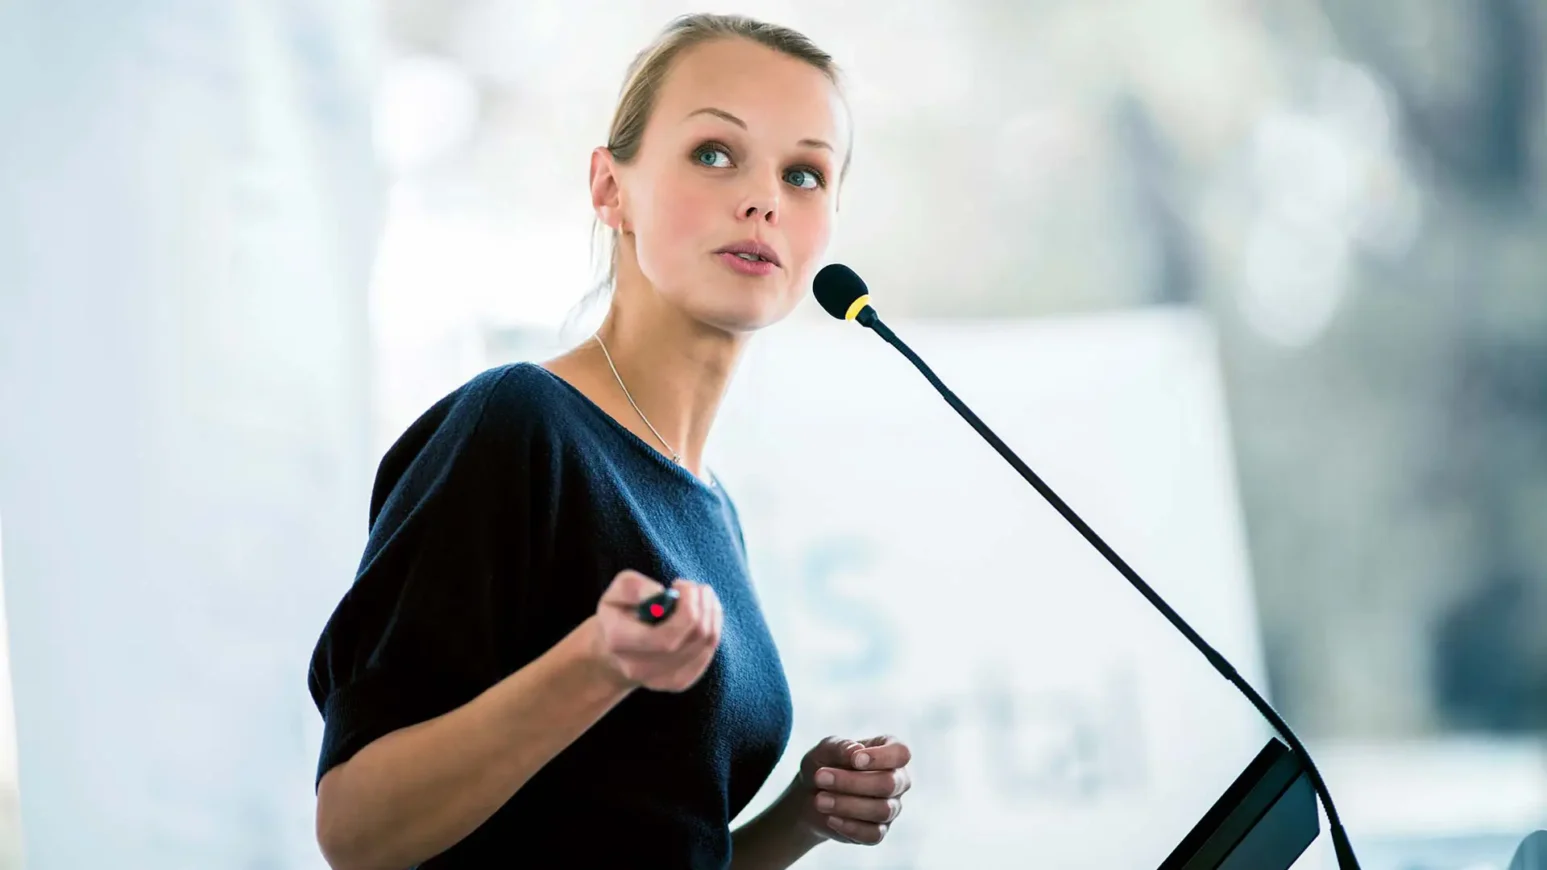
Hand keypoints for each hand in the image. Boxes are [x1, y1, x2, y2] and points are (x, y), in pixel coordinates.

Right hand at [590, 570, 721, 691]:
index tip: (679, 584)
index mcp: (619, 642)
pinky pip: (708, 650)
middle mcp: (639, 668)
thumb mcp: (616, 591)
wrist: (615, 651)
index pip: (667, 635)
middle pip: (693, 637)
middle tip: (695, 587)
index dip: (686, 607)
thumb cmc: (619, 613)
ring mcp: (661, 680)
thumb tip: (662, 595)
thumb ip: (634, 587)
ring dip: (711, 611)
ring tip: (700, 595)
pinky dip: (713, 625)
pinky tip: (702, 613)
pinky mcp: (680, 682)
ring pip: (706, 642)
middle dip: (702, 604)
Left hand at [794, 735, 912, 845]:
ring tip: (819, 800)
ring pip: (882, 810)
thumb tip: (856, 750)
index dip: (880, 757)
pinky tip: (831, 818)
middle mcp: (897, 780)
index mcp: (890, 752)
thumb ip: (840, 747)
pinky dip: (850, 827)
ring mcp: (891, 807)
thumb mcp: (825, 749)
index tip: (854, 760)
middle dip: (852, 782)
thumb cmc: (824, 764)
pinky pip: (873, 834)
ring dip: (847, 805)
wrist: (810, 794)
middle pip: (889, 784)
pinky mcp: (879, 831)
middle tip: (820, 777)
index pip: (901, 753)